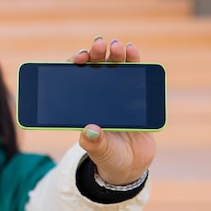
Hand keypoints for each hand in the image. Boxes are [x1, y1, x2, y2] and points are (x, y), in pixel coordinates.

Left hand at [68, 37, 156, 184]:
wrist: (131, 165)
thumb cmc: (109, 157)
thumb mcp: (100, 152)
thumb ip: (94, 144)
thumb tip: (89, 131)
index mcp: (83, 105)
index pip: (74, 79)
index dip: (74, 65)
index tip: (76, 59)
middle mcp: (98, 96)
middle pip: (94, 68)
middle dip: (95, 54)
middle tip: (98, 45)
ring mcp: (117, 94)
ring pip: (114, 67)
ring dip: (115, 54)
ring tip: (117, 46)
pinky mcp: (136, 96)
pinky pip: (135, 75)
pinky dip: (134, 61)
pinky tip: (132, 51)